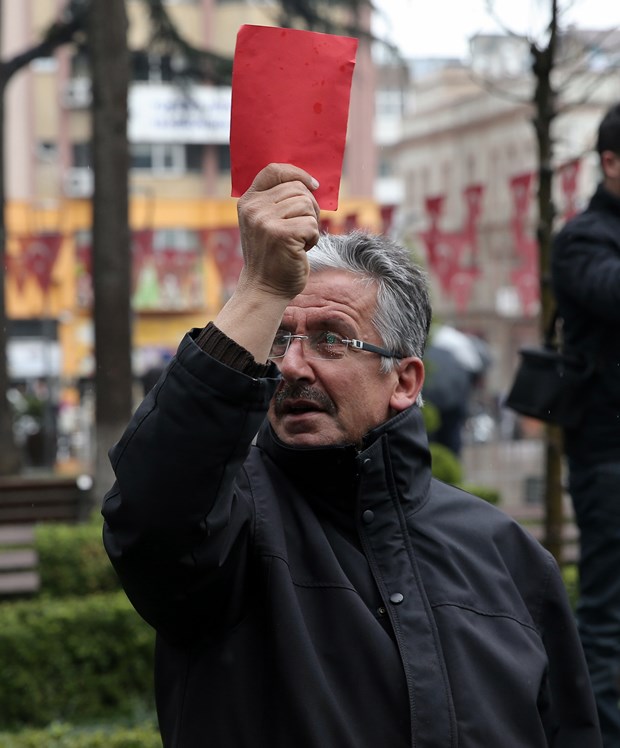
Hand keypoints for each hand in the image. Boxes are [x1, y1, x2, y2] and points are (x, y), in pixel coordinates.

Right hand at [237, 163, 320, 300]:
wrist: (265, 288)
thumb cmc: (272, 256)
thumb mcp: (266, 223)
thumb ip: (278, 201)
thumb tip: (311, 183)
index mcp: (248, 201)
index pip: (274, 170)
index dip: (297, 173)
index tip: (313, 185)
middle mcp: (254, 208)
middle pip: (298, 189)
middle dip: (309, 207)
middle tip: (302, 229)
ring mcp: (266, 221)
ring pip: (307, 205)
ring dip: (311, 224)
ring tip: (298, 240)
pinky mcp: (282, 235)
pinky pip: (312, 224)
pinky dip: (313, 238)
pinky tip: (301, 249)